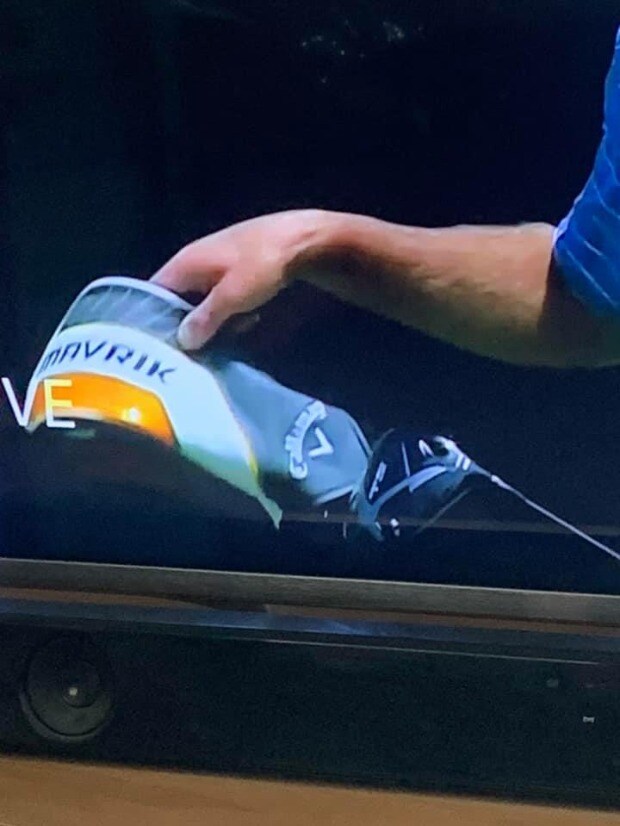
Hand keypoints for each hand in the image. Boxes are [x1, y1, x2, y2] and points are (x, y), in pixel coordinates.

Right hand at [151, 209, 333, 349]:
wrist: (306, 240)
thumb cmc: (264, 264)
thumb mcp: (232, 296)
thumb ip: (205, 319)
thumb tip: (182, 340)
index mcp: (185, 262)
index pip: (152, 293)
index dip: (153, 320)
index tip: (160, 348)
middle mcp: (196, 261)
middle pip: (178, 300)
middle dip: (189, 326)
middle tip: (196, 353)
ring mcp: (218, 264)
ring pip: (204, 301)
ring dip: (215, 322)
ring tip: (228, 339)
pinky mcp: (239, 270)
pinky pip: (225, 297)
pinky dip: (232, 312)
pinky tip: (249, 322)